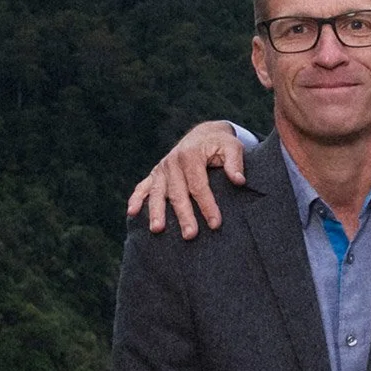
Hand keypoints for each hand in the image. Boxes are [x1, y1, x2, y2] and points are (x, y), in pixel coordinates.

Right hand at [126, 121, 245, 238]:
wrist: (203, 135)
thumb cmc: (220, 144)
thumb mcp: (232, 147)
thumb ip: (235, 163)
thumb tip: (239, 180)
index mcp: (190, 155)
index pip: (199, 185)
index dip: (207, 205)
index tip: (215, 224)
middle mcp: (172, 162)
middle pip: (178, 193)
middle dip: (184, 215)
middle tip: (190, 235)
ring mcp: (161, 169)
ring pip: (158, 193)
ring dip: (156, 212)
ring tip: (158, 230)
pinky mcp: (155, 174)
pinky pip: (142, 187)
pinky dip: (136, 199)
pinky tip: (132, 213)